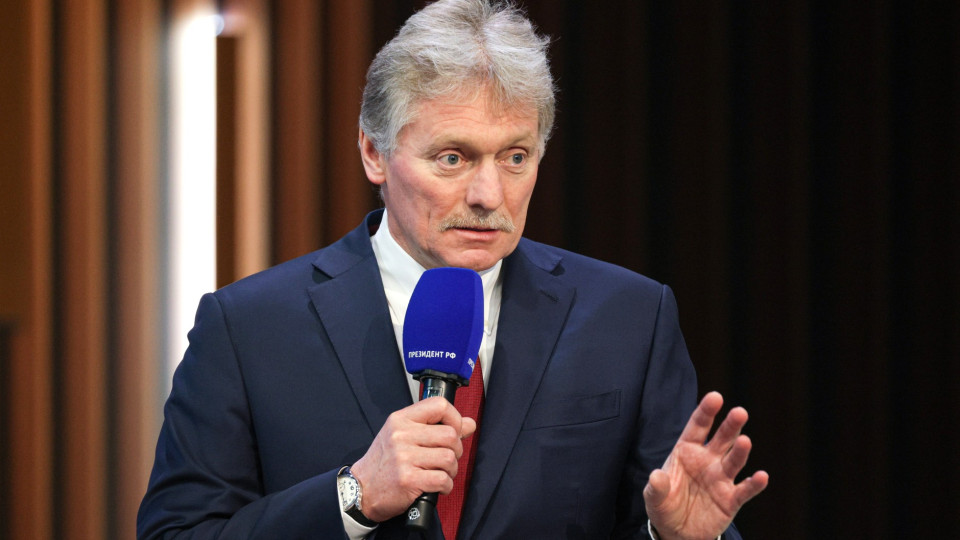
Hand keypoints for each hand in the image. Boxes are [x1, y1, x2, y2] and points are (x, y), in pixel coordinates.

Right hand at [349, 397, 476, 521]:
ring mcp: (404, 457)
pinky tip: (437, 486)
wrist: (362, 490)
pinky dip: (446, 486)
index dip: (455, 418)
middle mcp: (401, 435)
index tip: (455, 431)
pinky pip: (443, 479)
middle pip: (450, 435)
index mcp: (401, 420)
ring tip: (440, 473)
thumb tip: (469, 424)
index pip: (439, 405)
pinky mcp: (408, 479)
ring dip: (451, 470)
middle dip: (456, 451)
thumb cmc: (384, 462)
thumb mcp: (404, 436)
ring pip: (450, 458)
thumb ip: (435, 427)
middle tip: (446, 458)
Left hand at [643, 392, 767, 539]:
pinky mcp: (731, 499)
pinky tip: (761, 477)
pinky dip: (754, 484)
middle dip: (730, 425)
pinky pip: (744, 490)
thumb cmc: (665, 506)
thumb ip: (656, 486)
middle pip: (721, 439)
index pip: (697, 426)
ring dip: (740, 451)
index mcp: (687, 451)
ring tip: (744, 441)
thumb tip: (656, 476)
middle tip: (740, 412)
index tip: (716, 397)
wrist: (677, 532)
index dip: (706, 411)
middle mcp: (707, 460)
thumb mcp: (654, 497)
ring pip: (734, 461)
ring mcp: (720, 479)